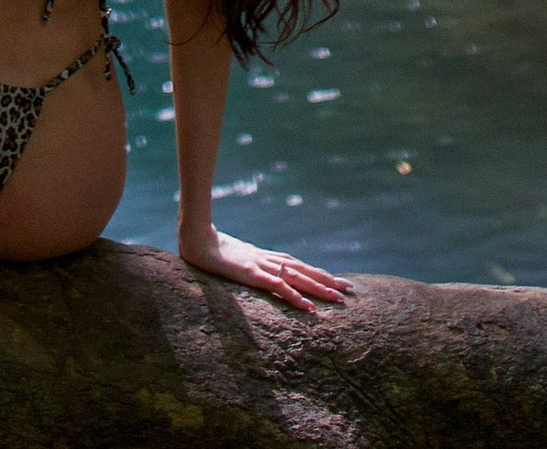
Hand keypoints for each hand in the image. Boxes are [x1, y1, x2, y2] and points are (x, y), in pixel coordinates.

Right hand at [178, 223, 350, 313]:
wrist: (195, 239)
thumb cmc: (212, 249)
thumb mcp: (235, 260)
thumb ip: (248, 265)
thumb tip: (258, 273)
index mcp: (266, 257)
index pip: (298, 265)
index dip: (317, 273)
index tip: (336, 281)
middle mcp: (269, 260)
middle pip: (304, 270)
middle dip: (327, 280)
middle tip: (350, 290)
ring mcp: (261, 265)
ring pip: (297, 277)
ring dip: (318, 287)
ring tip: (337, 298)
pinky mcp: (252, 273)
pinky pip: (278, 287)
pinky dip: (295, 296)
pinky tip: (307, 308)